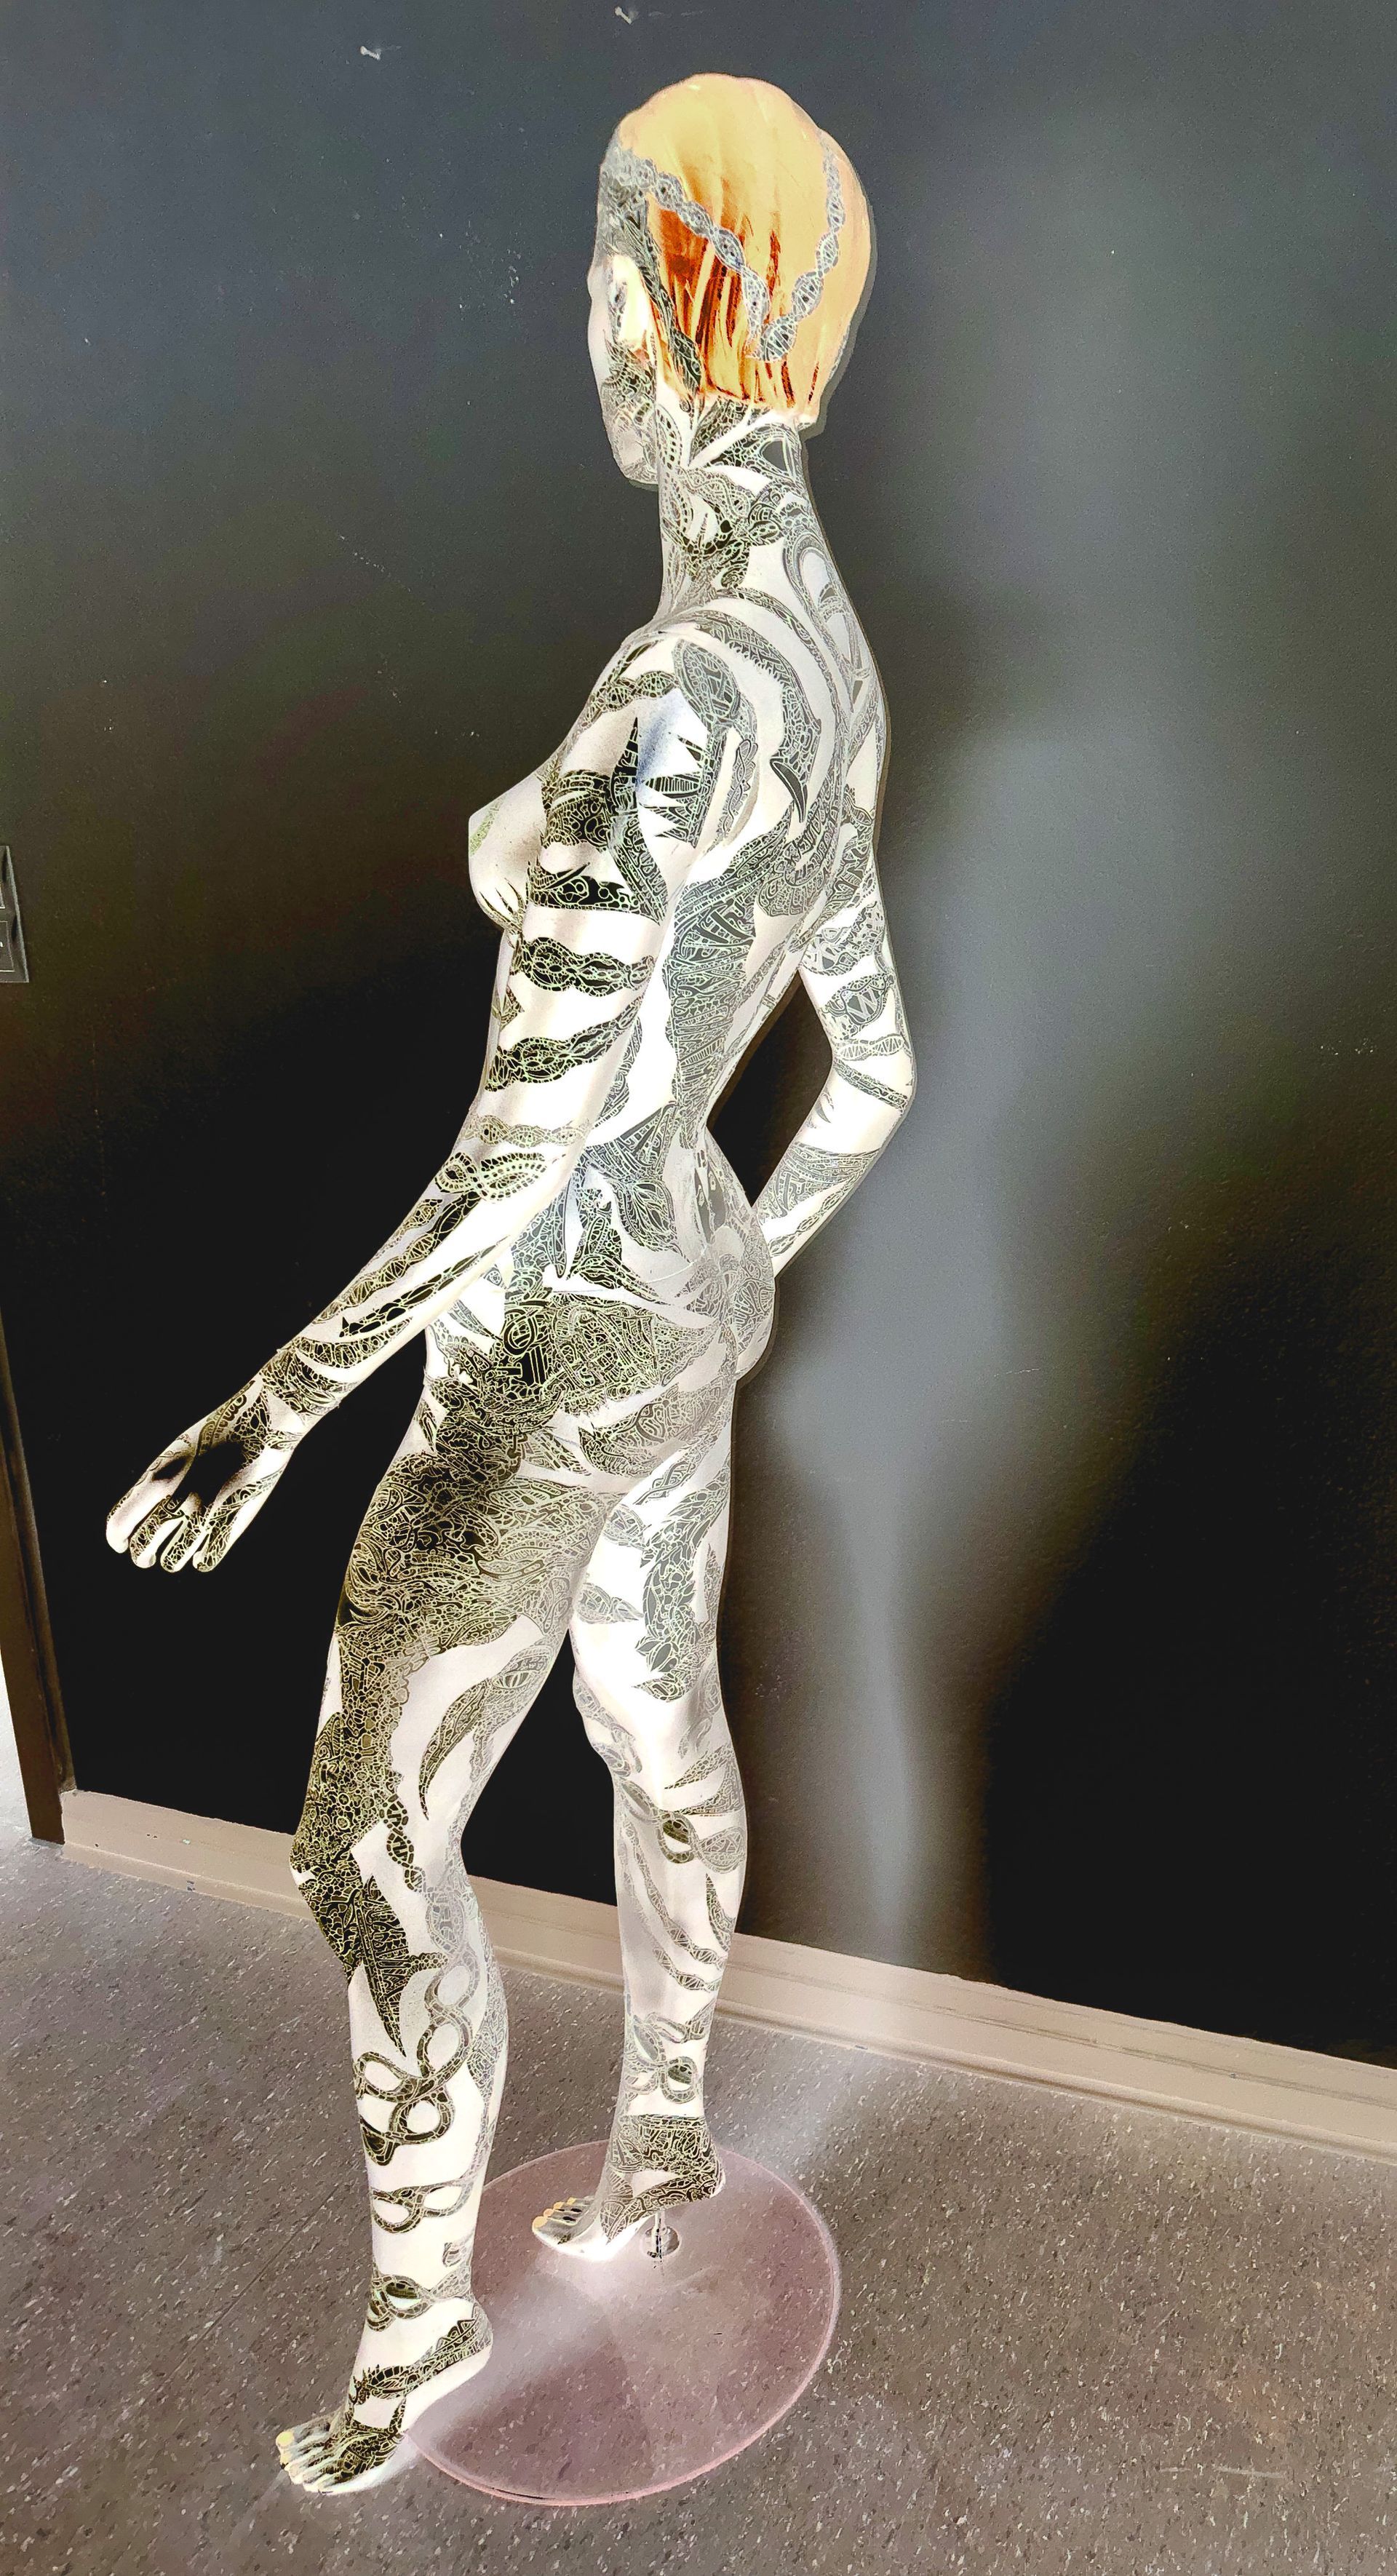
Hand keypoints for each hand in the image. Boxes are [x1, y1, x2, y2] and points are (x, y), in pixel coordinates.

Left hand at [106, 1382, 298, 1572]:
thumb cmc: (217, 1433)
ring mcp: (206, 1514)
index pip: (119, 1524)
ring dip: (171, 1560)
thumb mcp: (177, 1453)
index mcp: (158, 1478)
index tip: (120, 1545)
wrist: (261, 1421)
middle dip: (141, 1557)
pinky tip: (201, 1554)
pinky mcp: (233, 1524)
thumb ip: (157, 1483)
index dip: (116, 1539)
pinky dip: (200, 1561)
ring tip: (174, 1556)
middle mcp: (178, 1499)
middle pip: (141, 1549)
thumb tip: (143, 1514)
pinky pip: (206, 1560)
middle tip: (146, 1558)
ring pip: (173, 1561)